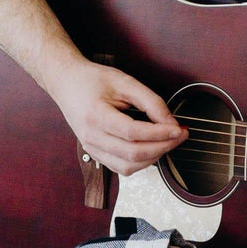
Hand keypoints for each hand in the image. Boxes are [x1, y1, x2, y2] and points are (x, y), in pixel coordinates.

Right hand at [46, 60, 185, 175]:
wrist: (66, 83)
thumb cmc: (92, 79)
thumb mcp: (125, 82)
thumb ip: (150, 101)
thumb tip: (171, 122)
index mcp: (95, 115)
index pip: (133, 133)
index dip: (160, 134)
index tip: (178, 128)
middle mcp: (90, 136)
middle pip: (132, 154)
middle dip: (162, 147)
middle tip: (179, 135)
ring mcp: (90, 148)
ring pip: (127, 167)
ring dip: (153, 158)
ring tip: (168, 142)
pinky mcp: (94, 153)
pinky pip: (120, 168)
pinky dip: (140, 163)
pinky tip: (152, 149)